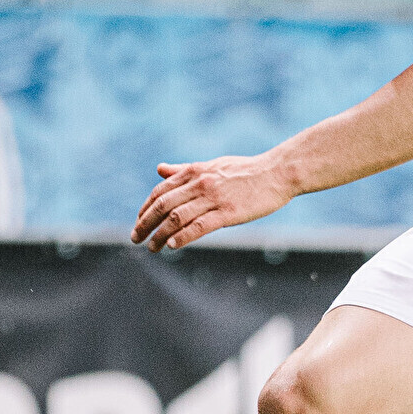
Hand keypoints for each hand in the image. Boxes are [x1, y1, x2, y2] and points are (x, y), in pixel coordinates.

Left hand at [132, 154, 290, 250]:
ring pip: (177, 218)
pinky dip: (183, 237)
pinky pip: (199, 227)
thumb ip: (184, 170)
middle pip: (163, 205)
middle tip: (135, 238)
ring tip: (151, 248)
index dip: (145, 208)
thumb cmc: (246, 170)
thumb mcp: (211, 165)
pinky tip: (172, 246)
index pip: (160, 191)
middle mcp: (199, 184)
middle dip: (145, 223)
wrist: (277, 172)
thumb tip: (159, 169)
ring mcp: (213, 198)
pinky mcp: (228, 213)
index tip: (139, 222)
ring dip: (160, 235)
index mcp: (194, 172)